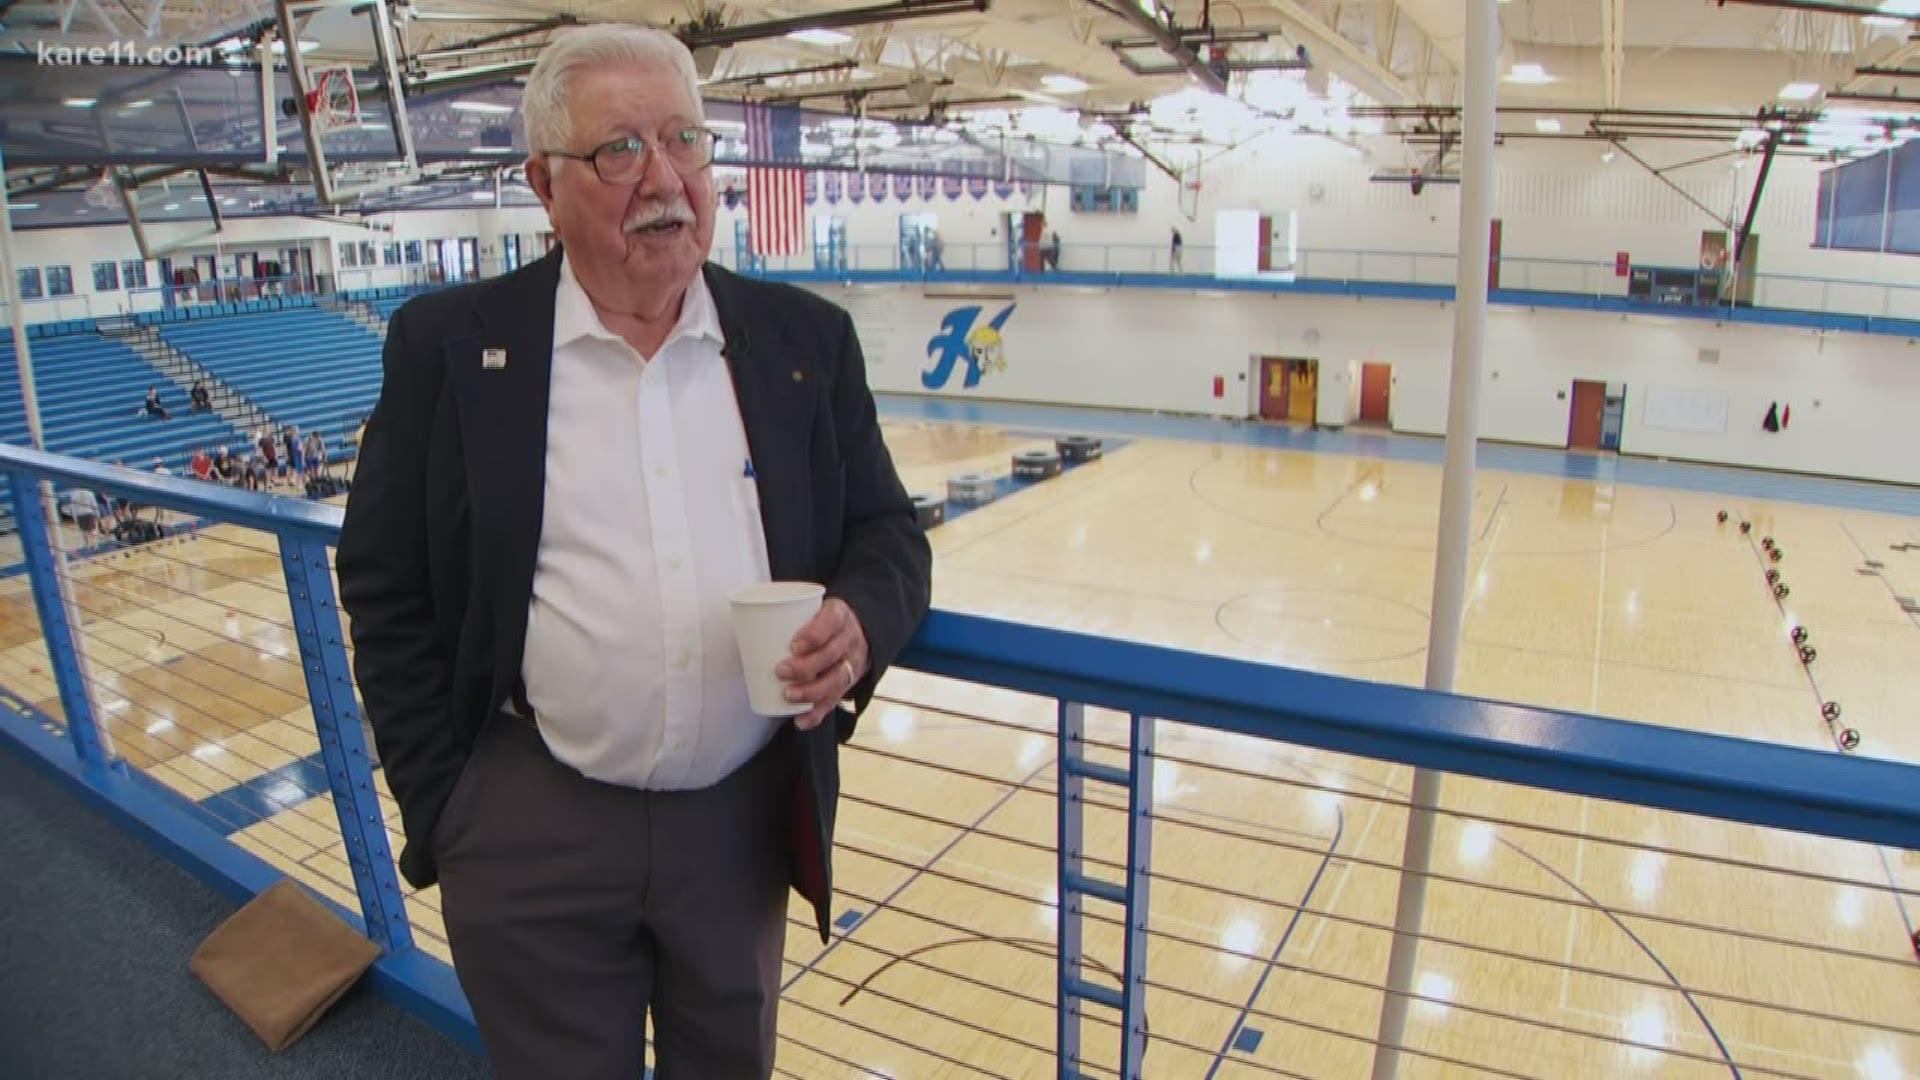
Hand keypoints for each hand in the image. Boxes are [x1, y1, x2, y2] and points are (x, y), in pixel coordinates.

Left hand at [775, 598, 867, 730]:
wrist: (853, 634)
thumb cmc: (820, 621)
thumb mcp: (811, 610)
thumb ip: (786, 618)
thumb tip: (743, 630)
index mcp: (838, 616)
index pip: (831, 622)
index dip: (814, 635)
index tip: (794, 646)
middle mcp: (848, 640)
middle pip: (832, 654)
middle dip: (806, 666)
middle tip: (781, 671)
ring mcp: (851, 663)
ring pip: (837, 679)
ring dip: (811, 691)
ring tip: (789, 695)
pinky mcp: (847, 685)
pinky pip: (834, 701)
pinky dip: (817, 713)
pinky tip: (801, 720)